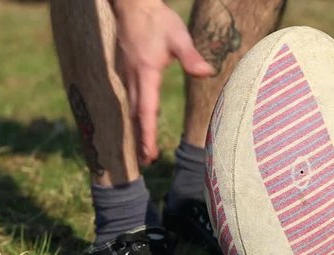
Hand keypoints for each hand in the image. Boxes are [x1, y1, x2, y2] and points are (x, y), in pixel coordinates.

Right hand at [114, 1, 213, 164]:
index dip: (147, 135)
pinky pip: (129, 99)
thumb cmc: (157, 20)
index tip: (150, 153)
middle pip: (136, 116)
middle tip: (147, 161)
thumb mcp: (178, 36)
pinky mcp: (126, 72)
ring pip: (130, 109)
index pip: (146, 111)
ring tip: (143, 148)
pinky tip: (139, 121)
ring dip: (136, 129)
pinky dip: (134, 115)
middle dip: (140, 139)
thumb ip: (191, 57)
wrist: (132, 6)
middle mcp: (133, 78)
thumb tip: (208, 73)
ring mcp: (126, 75)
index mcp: (146, 73)